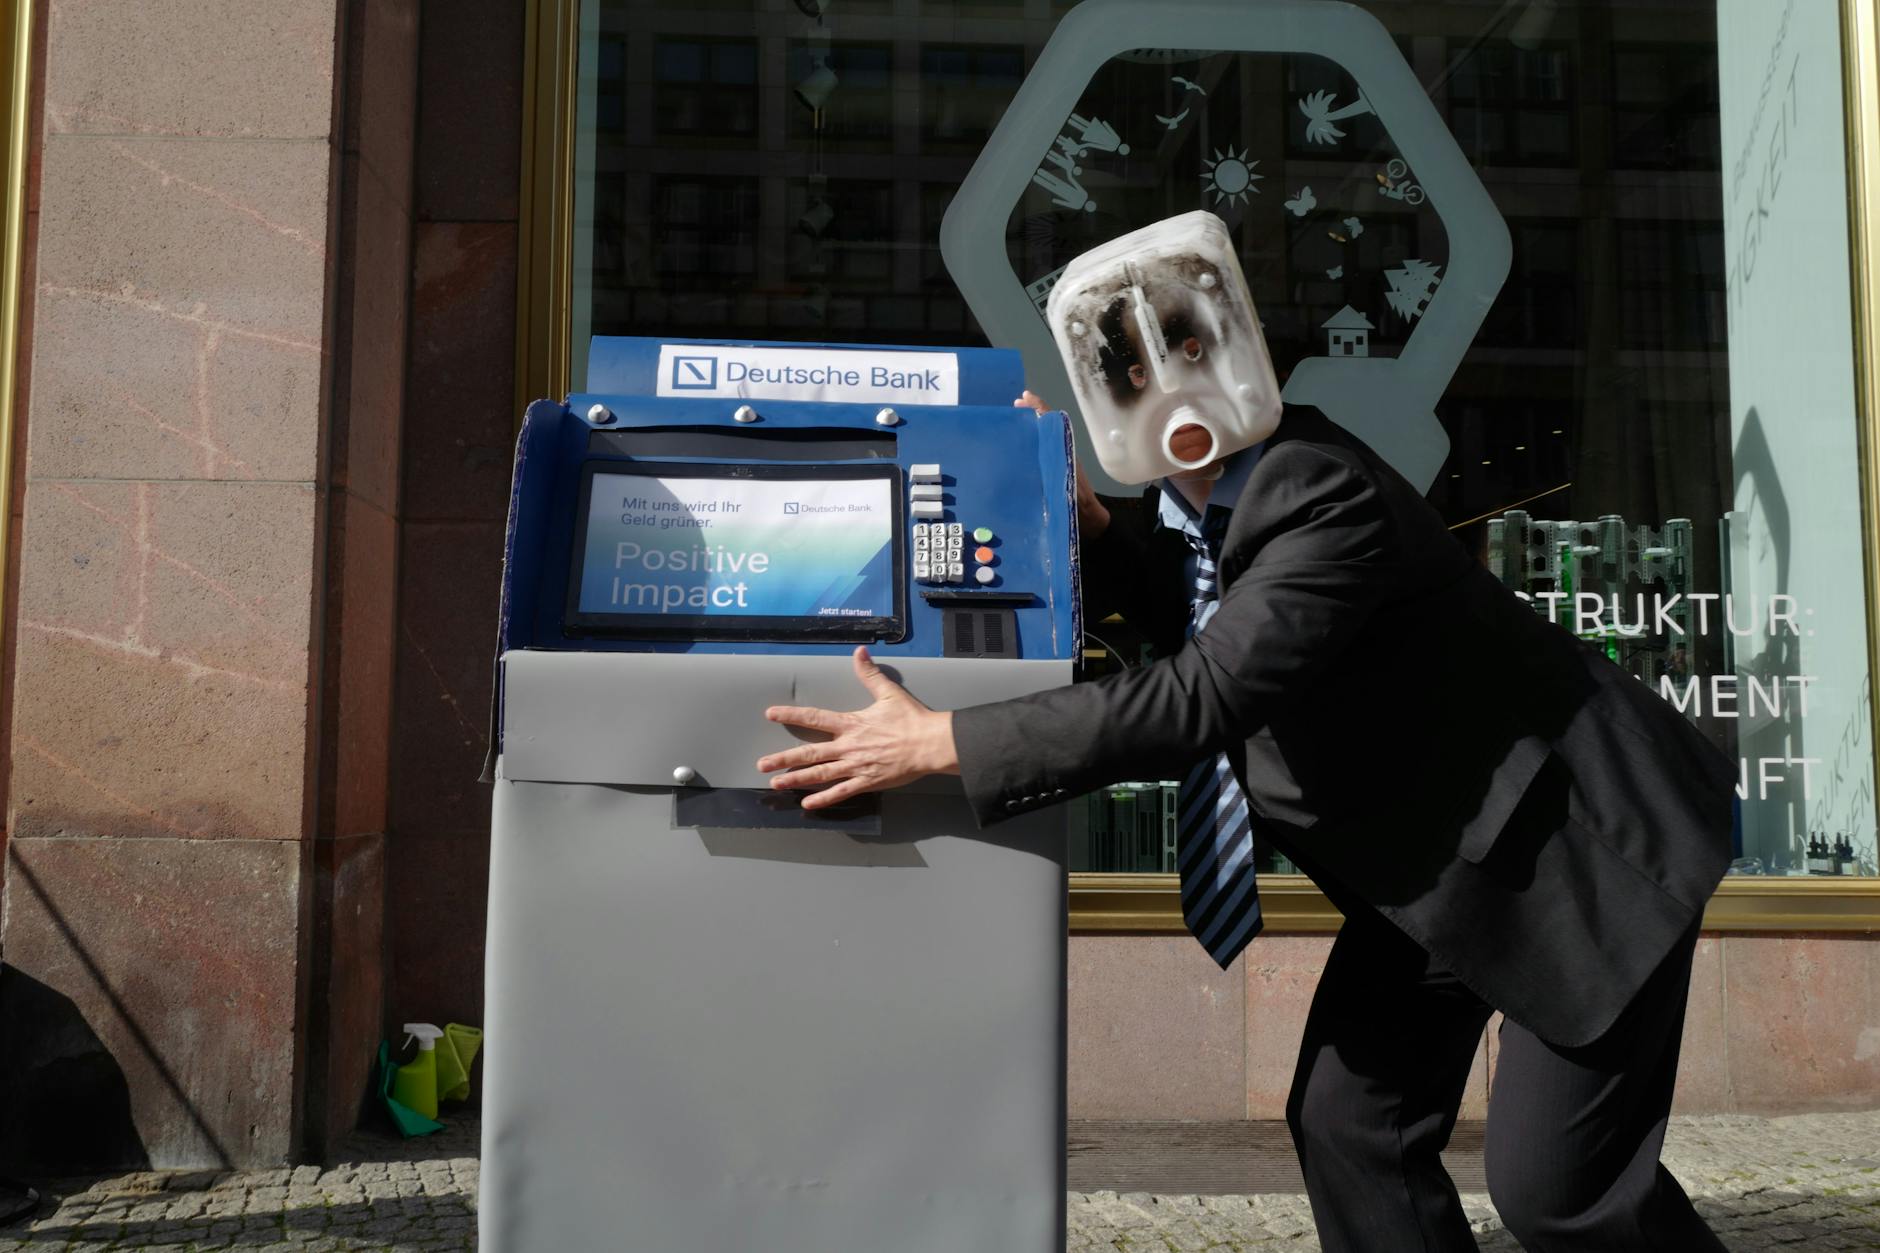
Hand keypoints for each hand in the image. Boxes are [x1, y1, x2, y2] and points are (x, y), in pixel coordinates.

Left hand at [757, 647, 959, 809]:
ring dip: (796, 779)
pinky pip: (841, 792)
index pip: (815, 718)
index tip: (771, 714)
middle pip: (810, 753)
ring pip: (820, 774)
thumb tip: (859, 653)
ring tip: (776, 784)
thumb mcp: (889, 693)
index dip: (791, 715)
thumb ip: (869, 674)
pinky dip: (824, 798)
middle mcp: (849, 746)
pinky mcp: (867, 781)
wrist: (931, 744)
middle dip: (783, 759)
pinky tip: (808, 803)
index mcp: (851, 724)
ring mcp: (856, 766)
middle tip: (762, 764)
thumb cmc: (912, 720)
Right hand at [1016, 390, 1109, 537]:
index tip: (1025, 398)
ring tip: (1011, 422)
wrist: (1088, 521)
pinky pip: (1040, 452)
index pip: (1051, 422)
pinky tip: (1015, 449)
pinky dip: (1029, 445)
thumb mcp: (1065, 487)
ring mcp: (1057, 461)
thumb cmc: (1077, 506)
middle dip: (1031, 413)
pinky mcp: (1053, 472)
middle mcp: (1060, 451)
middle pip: (1045, 425)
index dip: (1039, 407)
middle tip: (1014, 406)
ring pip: (1042, 437)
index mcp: (1063, 450)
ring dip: (1029, 428)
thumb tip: (1042, 456)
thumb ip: (1056, 471)